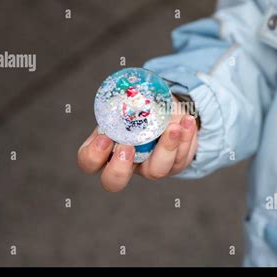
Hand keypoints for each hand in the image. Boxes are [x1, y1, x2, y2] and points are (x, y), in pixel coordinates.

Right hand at [77, 96, 197, 191]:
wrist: (170, 108)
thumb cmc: (142, 104)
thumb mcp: (130, 99)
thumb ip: (126, 99)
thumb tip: (133, 94)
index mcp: (106, 147)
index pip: (89, 162)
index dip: (93, 155)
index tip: (106, 137)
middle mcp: (126, 163)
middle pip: (113, 182)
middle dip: (119, 169)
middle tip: (129, 147)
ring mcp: (150, 167)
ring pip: (156, 171)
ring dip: (166, 148)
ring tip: (174, 126)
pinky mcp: (174, 165)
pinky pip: (180, 159)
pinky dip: (186, 138)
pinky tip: (187, 121)